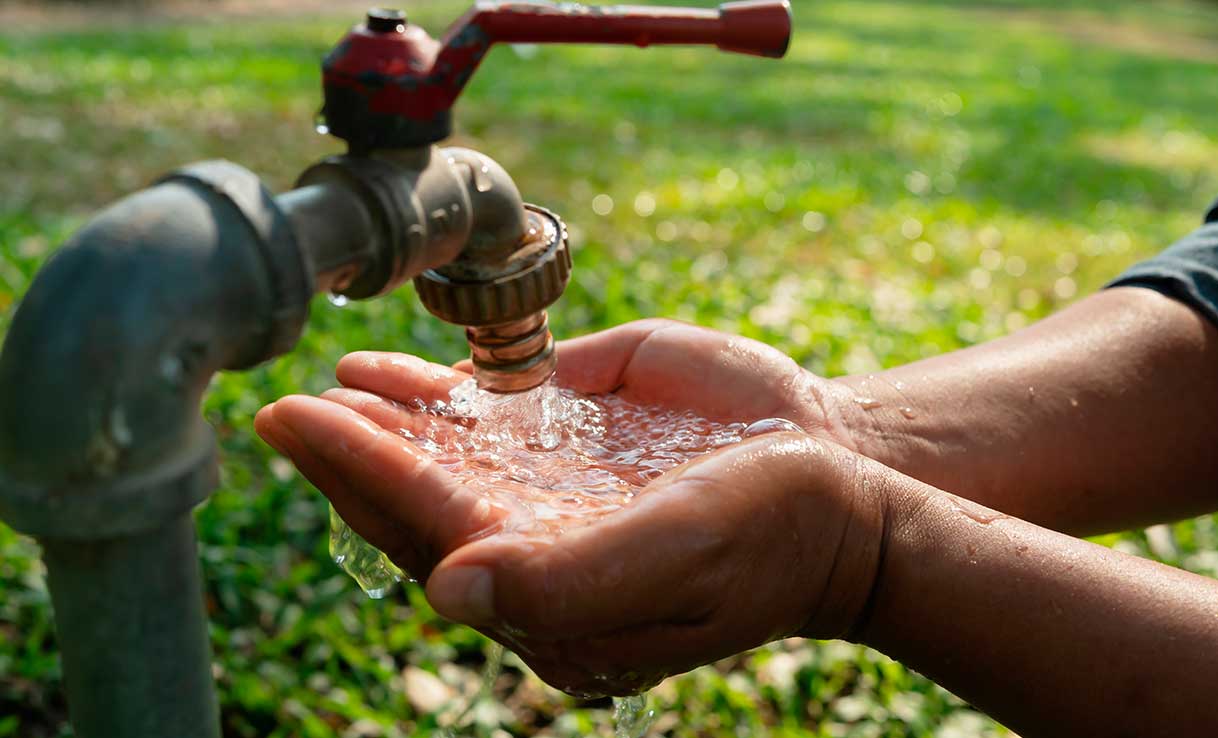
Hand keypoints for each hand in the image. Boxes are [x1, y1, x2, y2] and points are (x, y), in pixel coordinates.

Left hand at [255, 319, 885, 694]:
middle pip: (420, 500)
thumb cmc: (770, 532)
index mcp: (551, 589)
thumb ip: (565, 582)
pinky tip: (395, 375)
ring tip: (321, 393)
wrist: (841, 483)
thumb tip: (450, 593)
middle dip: (348, 455)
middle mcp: (539, 538)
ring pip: (447, 457)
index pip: (433, 530)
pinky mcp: (583, 435)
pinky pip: (494, 416)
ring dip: (382, 424)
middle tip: (280, 411)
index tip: (297, 423)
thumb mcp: (676, 558)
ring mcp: (556, 485)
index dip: (361, 475)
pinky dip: (440, 393)